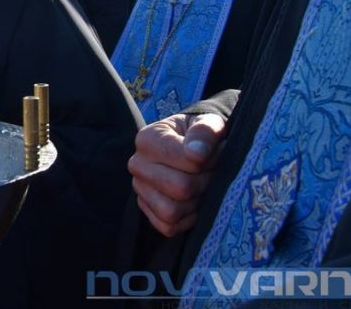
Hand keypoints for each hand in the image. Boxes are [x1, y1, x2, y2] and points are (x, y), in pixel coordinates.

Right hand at [128, 112, 226, 236]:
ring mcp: (140, 189)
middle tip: (212, 173)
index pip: (185, 160)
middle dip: (205, 183)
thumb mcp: (208, 124)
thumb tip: (196, 154)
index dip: (209, 161)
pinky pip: (168, 227)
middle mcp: (137, 164)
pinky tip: (194, 202)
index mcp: (147, 138)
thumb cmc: (202, 137)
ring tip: (203, 188)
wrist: (197, 151)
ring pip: (171, 211)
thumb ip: (205, 132)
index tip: (213, 154)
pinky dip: (187, 220)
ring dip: (196, 203)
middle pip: (180, 188)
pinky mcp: (147, 211)